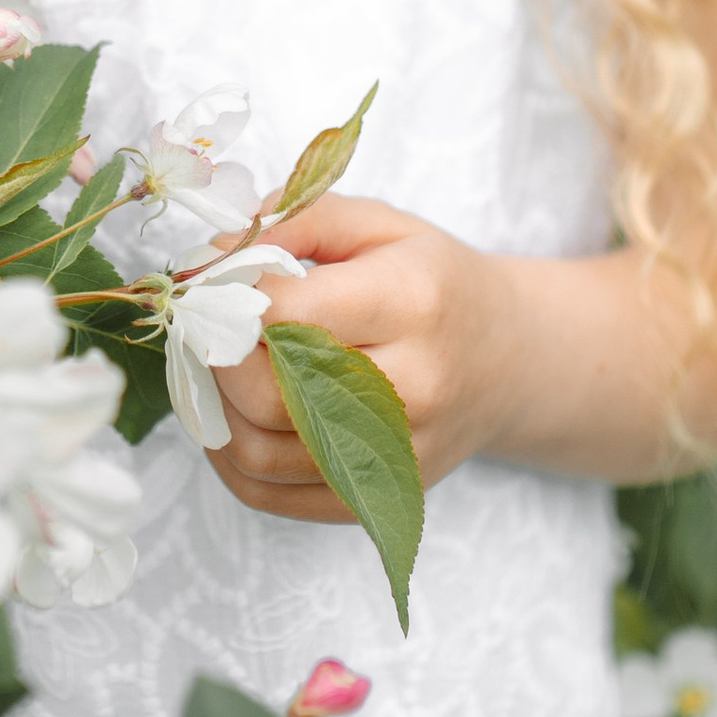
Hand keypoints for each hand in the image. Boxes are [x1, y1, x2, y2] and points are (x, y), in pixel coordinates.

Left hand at [206, 194, 507, 524]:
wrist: (507, 358)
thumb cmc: (435, 282)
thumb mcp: (379, 224)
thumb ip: (296, 219)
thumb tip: (211, 254)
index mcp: (414, 301)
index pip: (285, 313)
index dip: (228, 295)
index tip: (215, 279)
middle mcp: (414, 385)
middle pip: (266, 391)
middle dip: (216, 355)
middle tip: (209, 325)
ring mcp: (399, 452)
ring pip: (259, 453)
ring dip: (214, 409)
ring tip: (217, 366)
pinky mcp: (380, 494)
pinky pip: (272, 496)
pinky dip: (230, 459)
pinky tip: (232, 416)